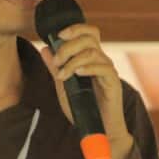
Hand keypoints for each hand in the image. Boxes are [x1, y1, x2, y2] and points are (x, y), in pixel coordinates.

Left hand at [39, 25, 133, 158]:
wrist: (98, 130)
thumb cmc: (82, 109)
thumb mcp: (63, 87)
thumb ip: (56, 68)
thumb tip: (45, 48)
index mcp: (90, 58)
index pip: (88, 32)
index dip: (74, 28)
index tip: (56, 35)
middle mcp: (101, 60)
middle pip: (89, 37)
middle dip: (68, 45)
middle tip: (57, 61)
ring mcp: (108, 70)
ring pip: (93, 52)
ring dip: (73, 60)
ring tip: (62, 74)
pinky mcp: (114, 82)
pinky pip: (103, 67)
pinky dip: (87, 68)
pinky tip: (76, 74)